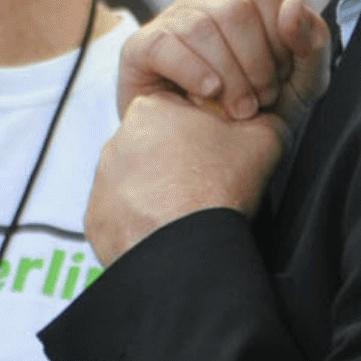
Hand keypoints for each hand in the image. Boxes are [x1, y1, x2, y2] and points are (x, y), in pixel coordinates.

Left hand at [84, 89, 286, 262]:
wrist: (188, 250)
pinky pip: (121, 217)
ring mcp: (103, 182)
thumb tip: (262, 120)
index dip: (204, 137)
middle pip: (155, 148)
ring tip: (186, 213)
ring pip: (136, 183)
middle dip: (177, 165)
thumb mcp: (263, 140)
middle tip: (205, 186)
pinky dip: (142, 224)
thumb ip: (262, 119)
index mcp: (151, 110)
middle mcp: (117, 141)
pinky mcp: (97, 219)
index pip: (179, 115)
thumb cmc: (217, 193)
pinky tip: (167, 231)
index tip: (218, 158)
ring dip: (158, 194)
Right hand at [120, 0, 326, 125]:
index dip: (281, 36)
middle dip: (256, 64)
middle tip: (258, 101)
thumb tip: (293, 4)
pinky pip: (167, 45)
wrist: (208, 162)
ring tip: (235, 110)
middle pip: (236, 8)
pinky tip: (207, 96)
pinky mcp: (141, 48)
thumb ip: (312, 45)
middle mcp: (207, 2)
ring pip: (202, 26)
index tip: (281, 75)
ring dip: (229, 77)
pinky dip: (193, 73)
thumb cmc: (256, 116)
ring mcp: (171, 22)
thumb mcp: (301, 85)